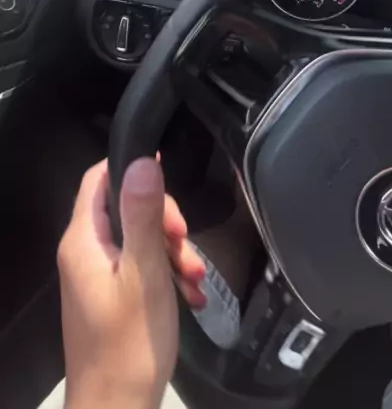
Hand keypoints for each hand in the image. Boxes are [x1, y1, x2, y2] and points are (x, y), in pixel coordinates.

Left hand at [58, 157, 203, 408]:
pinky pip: (141, 267)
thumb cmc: (130, 343)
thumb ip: (144, 216)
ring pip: (140, 239)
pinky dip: (167, 275)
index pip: (99, 178)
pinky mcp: (112, 295)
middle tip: (185, 244)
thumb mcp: (144, 273)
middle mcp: (85, 252)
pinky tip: (190, 295)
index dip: (133, 169)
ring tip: (195, 279)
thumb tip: (143, 160)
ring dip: (173, 252)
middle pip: (126, 208)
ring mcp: (98, 275)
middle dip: (165, 221)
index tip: (169, 180)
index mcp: (83, 240)